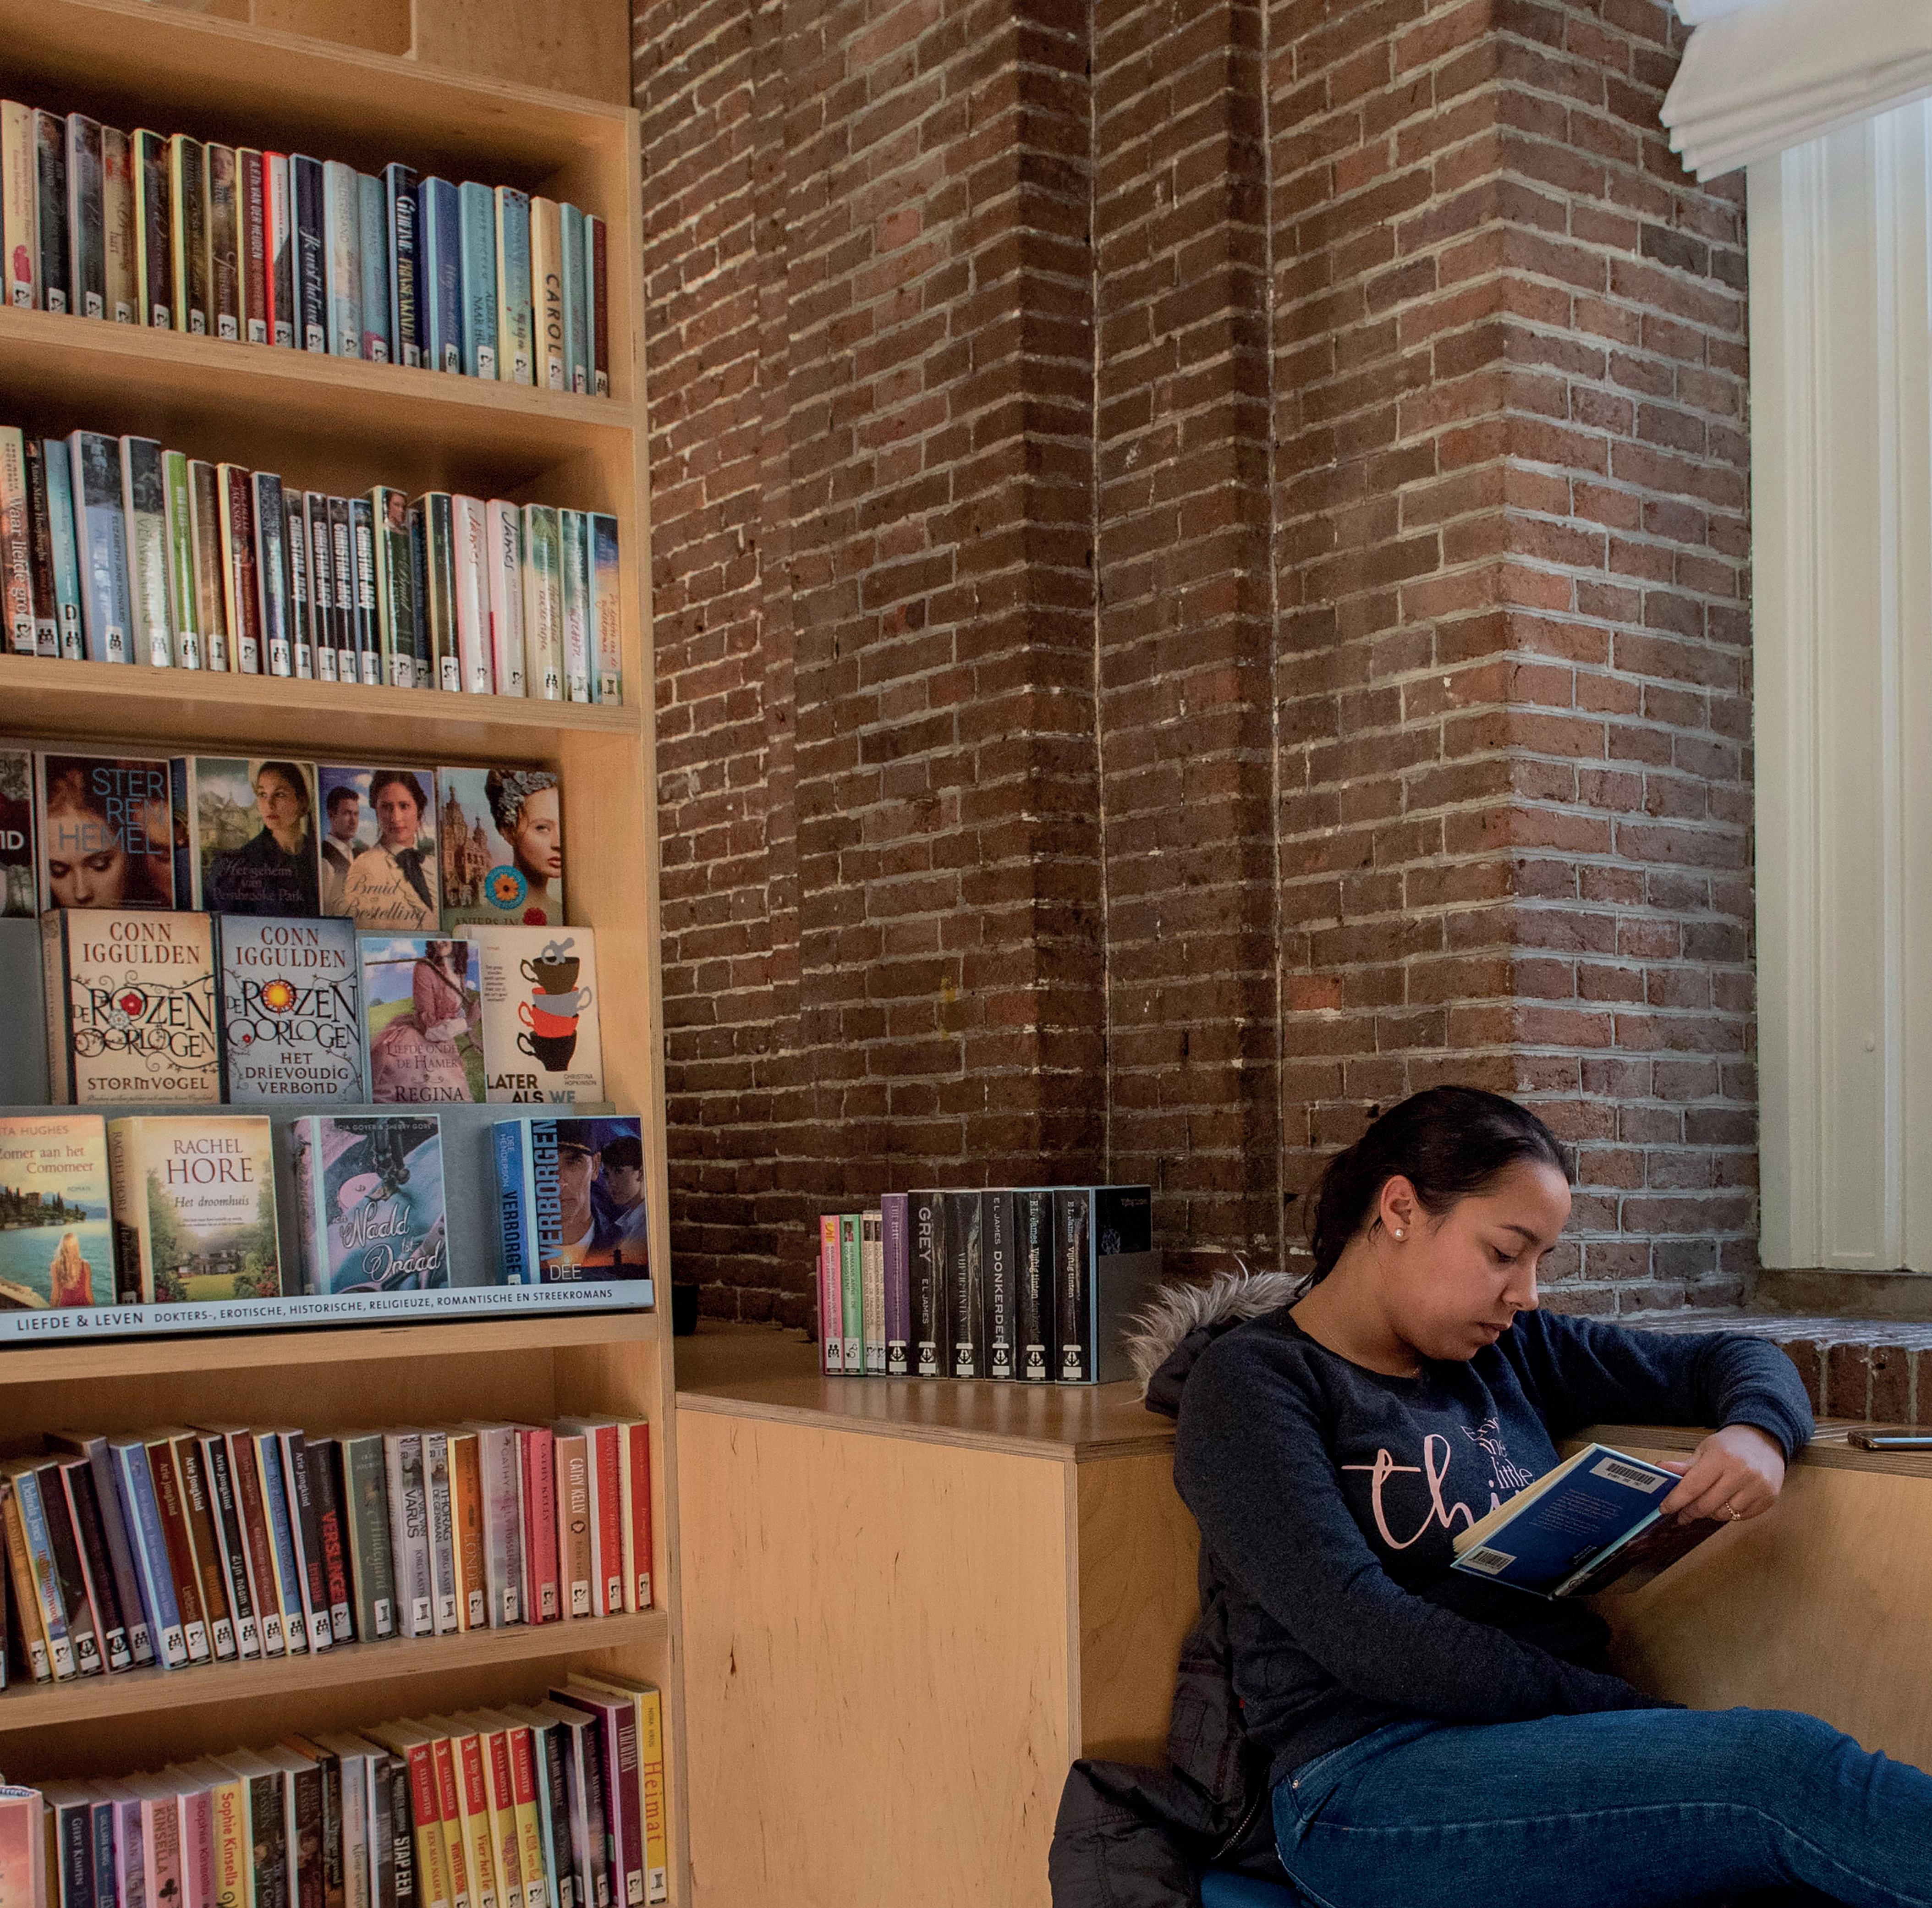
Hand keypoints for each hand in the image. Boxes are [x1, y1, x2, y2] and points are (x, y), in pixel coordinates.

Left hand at [1658, 1424, 1786, 1524]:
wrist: (1764, 1441)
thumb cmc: (1731, 1446)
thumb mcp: (1705, 1450)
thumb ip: (1684, 1465)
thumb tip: (1660, 1470)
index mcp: (1721, 1458)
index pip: (1692, 1487)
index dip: (1675, 1501)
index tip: (1664, 1508)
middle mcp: (1741, 1474)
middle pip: (1707, 1505)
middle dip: (1690, 1511)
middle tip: (1682, 1513)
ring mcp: (1757, 1488)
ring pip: (1723, 1515)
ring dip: (1709, 1513)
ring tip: (1705, 1504)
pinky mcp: (1768, 1499)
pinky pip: (1740, 1517)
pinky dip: (1728, 1514)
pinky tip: (1724, 1503)